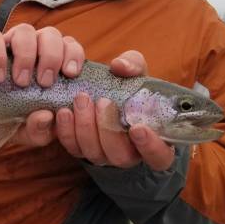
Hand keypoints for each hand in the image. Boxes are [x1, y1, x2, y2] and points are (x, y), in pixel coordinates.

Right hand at [0, 24, 82, 146]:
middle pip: (50, 34)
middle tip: (44, 82)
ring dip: (27, 55)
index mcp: (49, 62)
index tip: (70, 74)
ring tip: (21, 81)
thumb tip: (46, 116)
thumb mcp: (29, 132)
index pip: (69, 45)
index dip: (73, 54)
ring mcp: (6, 44)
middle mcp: (31, 48)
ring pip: (24, 30)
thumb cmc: (9, 120)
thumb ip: (42, 129)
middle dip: (51, 56)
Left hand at [55, 50, 175, 170]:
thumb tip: (119, 66)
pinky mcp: (82, 150)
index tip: (138, 127)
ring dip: (86, 127)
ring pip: (95, 153)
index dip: (150, 147)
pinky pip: (73, 148)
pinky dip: (67, 131)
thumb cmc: (130, 87)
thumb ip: (133, 66)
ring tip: (82, 99)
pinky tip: (64, 112)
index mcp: (154, 141)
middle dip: (109, 129)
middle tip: (103, 102)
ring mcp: (105, 155)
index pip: (160, 157)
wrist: (105, 94)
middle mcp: (130, 154)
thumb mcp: (137, 73)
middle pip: (121, 156)